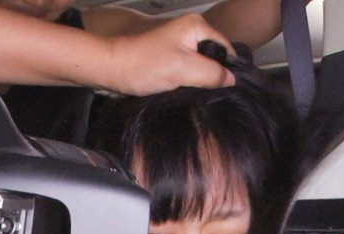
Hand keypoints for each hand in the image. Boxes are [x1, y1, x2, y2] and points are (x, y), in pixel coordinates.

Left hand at [103, 13, 235, 95]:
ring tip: (197, 97)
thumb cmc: (145, 66)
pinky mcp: (169, 60)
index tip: (225, 91)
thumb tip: (232, 80)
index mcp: (197, 26)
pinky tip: (185, 94)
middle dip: (213, 77)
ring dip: (200, 82)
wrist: (110, 71)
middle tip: (210, 96)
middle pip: (214, 58)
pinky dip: (188, 83)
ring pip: (201, 68)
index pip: (226, 49)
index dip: (227, 69)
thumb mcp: (183, 69)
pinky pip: (188, 72)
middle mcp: (190, 32)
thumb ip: (212, 73)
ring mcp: (179, 46)